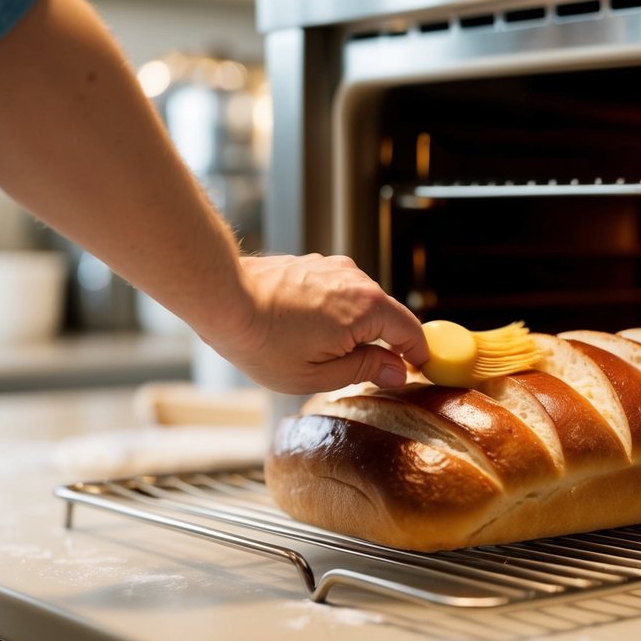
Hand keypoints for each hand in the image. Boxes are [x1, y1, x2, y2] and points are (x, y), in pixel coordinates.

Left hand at [204, 253, 429, 394]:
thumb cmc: (264, 342)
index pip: (410, 331)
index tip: (417, 372)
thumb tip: (397, 371)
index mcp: (367, 309)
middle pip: (386, 316)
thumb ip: (364, 371)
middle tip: (363, 374)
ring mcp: (335, 268)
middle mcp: (357, 280)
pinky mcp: (315, 264)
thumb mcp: (317, 375)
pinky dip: (334, 312)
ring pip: (361, 304)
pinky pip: (339, 292)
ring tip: (321, 353)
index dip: (418, 355)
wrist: (223, 299)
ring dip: (354, 328)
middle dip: (381, 344)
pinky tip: (305, 331)